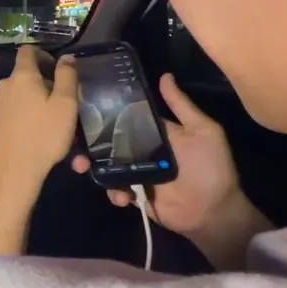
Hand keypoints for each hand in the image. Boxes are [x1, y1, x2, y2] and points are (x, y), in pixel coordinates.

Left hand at [0, 46, 80, 198]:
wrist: (13, 171)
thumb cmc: (44, 136)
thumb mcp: (66, 105)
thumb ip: (67, 76)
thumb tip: (66, 57)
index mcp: (22, 77)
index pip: (28, 51)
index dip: (43, 55)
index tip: (56, 70)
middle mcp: (2, 86)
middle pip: (23, 77)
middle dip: (41, 86)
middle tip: (58, 106)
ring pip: (15, 98)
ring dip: (29, 105)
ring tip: (45, 126)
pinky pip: (6, 114)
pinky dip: (17, 118)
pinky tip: (28, 135)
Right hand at [72, 73, 270, 269]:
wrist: (213, 212)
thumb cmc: (211, 167)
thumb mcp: (202, 130)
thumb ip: (181, 105)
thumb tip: (164, 75)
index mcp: (156, 131)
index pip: (126, 116)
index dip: (105, 111)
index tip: (83, 104)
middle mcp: (143, 149)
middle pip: (108, 140)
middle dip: (88, 140)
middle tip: (73, 140)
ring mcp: (136, 172)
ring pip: (105, 163)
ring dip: (90, 164)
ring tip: (82, 166)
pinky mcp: (134, 194)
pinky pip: (114, 188)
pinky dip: (113, 191)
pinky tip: (122, 196)